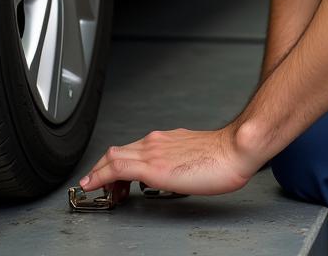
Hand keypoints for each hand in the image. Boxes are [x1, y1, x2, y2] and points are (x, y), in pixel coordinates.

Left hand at [79, 127, 255, 197]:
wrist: (234, 150)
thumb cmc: (223, 156)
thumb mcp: (195, 155)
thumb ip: (181, 160)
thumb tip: (177, 172)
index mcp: (166, 140)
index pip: (131, 149)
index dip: (114, 163)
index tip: (108, 177)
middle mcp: (156, 142)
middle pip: (116, 151)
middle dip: (100, 168)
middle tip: (96, 185)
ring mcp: (153, 152)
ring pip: (112, 157)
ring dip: (97, 172)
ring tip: (93, 188)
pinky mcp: (153, 166)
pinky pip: (117, 168)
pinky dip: (99, 175)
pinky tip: (92, 184)